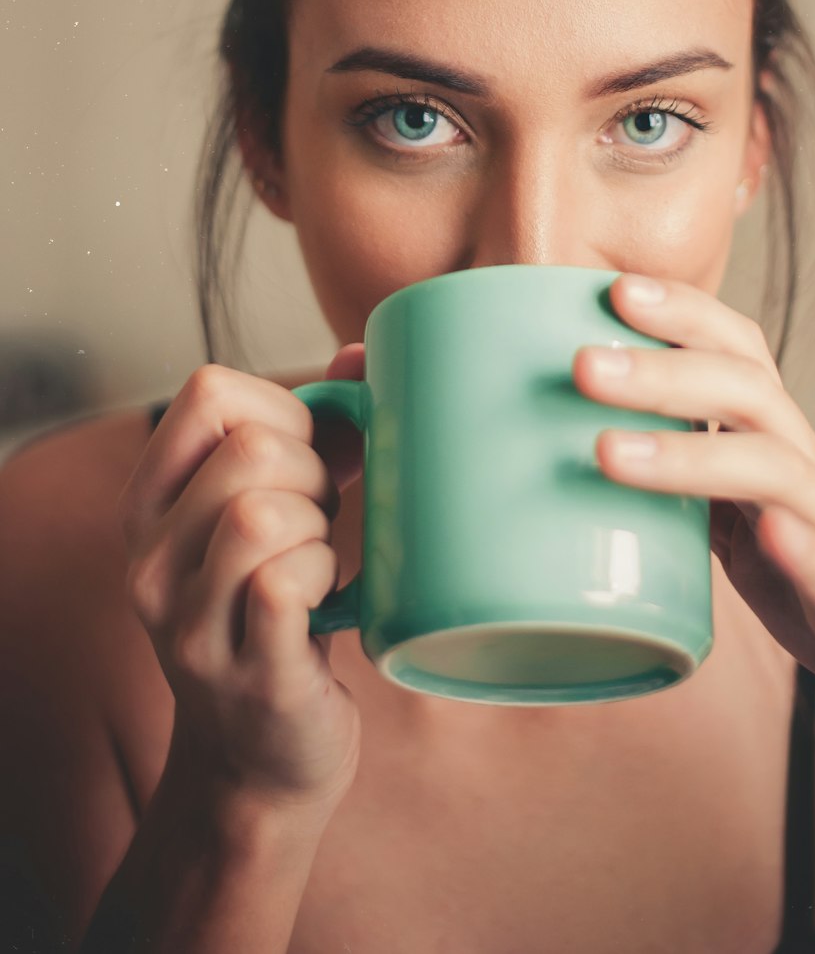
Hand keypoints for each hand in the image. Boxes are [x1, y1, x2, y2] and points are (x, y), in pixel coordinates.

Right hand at [118, 357, 361, 821]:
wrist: (262, 760)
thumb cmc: (277, 613)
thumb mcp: (269, 515)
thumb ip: (314, 430)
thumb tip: (363, 354)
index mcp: (151, 504)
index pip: (208, 393)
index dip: (282, 406)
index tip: (309, 454)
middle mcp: (151, 561)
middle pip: (249, 452)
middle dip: (313, 472)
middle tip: (322, 519)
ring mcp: (190, 623)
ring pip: (263, 514)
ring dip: (319, 529)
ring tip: (319, 560)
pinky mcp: (246, 672)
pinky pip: (287, 583)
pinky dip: (325, 578)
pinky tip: (327, 602)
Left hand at [573, 275, 814, 793]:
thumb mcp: (751, 530)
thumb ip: (695, 490)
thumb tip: (604, 451)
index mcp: (785, 450)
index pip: (742, 357)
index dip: (686, 316)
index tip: (613, 289)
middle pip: (749, 394)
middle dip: (663, 370)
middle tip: (584, 363)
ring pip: (777, 470)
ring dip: (691, 454)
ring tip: (609, 451)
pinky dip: (802, 549)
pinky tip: (768, 537)